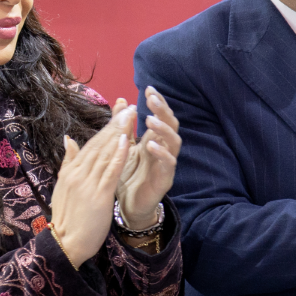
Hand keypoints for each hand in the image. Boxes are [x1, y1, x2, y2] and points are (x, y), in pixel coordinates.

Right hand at [50, 102, 134, 265]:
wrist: (66, 243)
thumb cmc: (68, 218)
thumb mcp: (64, 187)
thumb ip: (69, 163)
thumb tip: (69, 139)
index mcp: (70, 171)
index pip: (91, 144)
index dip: (106, 127)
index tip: (119, 112)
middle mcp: (77, 173)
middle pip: (99, 144)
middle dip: (115, 124)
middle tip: (129, 107)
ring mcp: (87, 183)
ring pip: (105, 153)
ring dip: (119, 133)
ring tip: (131, 116)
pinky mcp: (98, 195)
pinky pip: (110, 171)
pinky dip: (118, 154)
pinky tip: (127, 141)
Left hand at [117, 86, 181, 229]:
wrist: (127, 206)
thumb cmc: (126, 176)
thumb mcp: (122, 147)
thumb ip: (123, 126)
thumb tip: (121, 101)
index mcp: (154, 140)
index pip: (161, 116)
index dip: (158, 103)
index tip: (148, 90)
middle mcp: (163, 149)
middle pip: (171, 124)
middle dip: (163, 110)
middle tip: (151, 99)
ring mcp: (166, 163)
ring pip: (174, 141)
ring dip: (163, 129)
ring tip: (149, 120)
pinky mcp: (165, 178)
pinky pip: (169, 163)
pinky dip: (161, 153)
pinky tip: (150, 145)